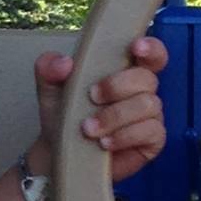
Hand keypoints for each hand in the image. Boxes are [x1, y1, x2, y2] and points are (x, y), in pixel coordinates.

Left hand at [31, 35, 167, 183]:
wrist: (58, 152)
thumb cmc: (62, 116)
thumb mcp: (49, 88)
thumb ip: (49, 67)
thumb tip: (65, 63)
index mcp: (123, 72)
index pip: (151, 54)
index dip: (151, 48)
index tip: (136, 48)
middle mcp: (140, 92)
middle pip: (147, 78)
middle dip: (117, 86)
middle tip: (92, 97)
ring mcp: (149, 116)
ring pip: (148, 105)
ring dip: (115, 116)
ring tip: (89, 128)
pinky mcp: (151, 140)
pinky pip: (151, 131)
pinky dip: (124, 136)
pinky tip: (105, 142)